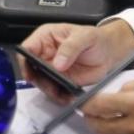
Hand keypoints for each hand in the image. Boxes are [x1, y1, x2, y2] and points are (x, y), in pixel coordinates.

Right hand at [18, 21, 133, 101]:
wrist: (108, 52)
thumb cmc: (95, 39)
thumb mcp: (85, 37)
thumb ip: (71, 47)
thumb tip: (57, 63)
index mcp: (46, 37)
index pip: (27, 48)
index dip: (25, 61)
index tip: (31, 73)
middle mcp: (45, 53)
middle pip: (31, 69)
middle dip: (39, 80)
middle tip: (51, 86)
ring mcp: (52, 69)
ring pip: (41, 82)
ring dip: (49, 90)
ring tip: (63, 94)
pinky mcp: (60, 81)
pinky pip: (54, 91)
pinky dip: (59, 96)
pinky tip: (68, 97)